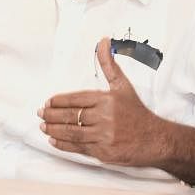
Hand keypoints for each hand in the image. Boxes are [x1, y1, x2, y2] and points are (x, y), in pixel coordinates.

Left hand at [38, 37, 163, 166]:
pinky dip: (63, 144)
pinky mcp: (103, 152)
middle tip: (40, 113)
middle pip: (71, 116)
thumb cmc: (136, 112)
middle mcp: (104, 117)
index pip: (76, 99)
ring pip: (72, 132)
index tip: (48, 102)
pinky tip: (54, 140)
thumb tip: (102, 41)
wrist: (155, 139)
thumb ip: (109, 64)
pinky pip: (78, 147)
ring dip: (54, 130)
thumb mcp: (123, 85)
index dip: (59, 101)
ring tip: (43, 126)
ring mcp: (103, 136)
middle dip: (52, 115)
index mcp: (106, 100)